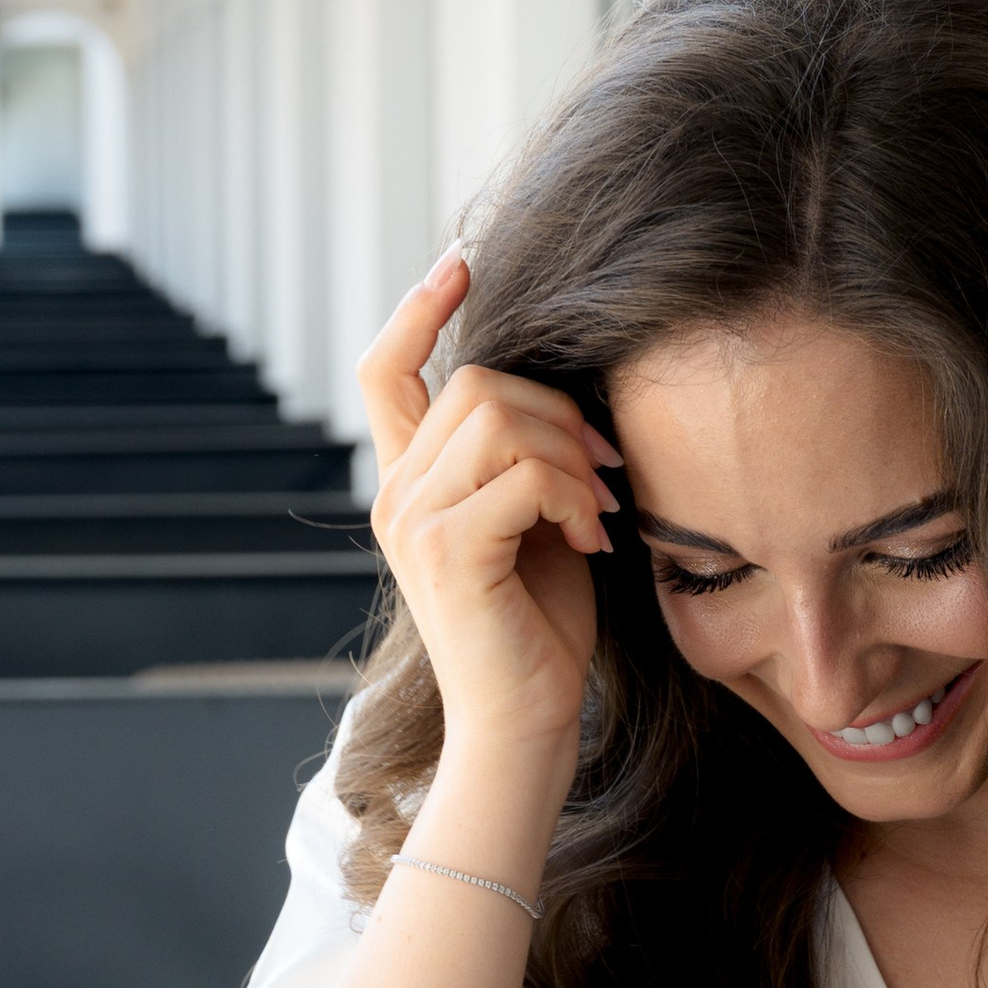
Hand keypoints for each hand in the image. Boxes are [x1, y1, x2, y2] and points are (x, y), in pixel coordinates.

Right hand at [360, 253, 620, 767]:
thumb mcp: (532, 520)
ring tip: (597, 510)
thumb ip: (524, 457)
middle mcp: (396, 495)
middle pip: (473, 381)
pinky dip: (570, 496)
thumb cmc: (540, 628)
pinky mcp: (447, 551)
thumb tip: (562, 391)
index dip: (417, 309)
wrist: (526, 723)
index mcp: (409, 483)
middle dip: (556, 410)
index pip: (384, 371)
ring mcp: (413, 522)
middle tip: (603, 468)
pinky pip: (521, 474)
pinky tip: (590, 538)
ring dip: (571, 455)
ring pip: (499, 419)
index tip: (460, 264)